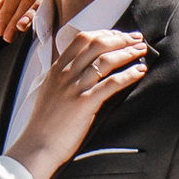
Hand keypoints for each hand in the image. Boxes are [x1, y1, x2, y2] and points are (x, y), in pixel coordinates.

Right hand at [9, 29, 145, 178]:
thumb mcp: (49, 91)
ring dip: (128, 53)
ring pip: (106, 61)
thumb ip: (63, 77)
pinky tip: (139, 71)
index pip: (82, 39)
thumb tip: (79, 70)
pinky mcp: (85, 103)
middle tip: (137, 39)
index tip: (119, 35)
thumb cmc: (44, 123)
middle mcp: (66, 74)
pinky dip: (128, 75)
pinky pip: (111, 83)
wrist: (37, 145)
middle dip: (121, 38)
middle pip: (97, 44)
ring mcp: (75, 87)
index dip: (104, 33)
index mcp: (57, 69)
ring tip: (141, 51)